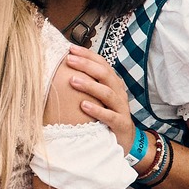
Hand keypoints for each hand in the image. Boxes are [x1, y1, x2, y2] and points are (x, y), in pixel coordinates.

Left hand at [64, 46, 137, 161]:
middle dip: (86, 66)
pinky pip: (110, 116)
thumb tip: (63, 68)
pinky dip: (97, 110)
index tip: (70, 49)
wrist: (125, 139)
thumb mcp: (97, 97)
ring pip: (107, 93)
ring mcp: (121, 108)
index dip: (88, 56)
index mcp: (113, 83)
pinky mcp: (121, 124)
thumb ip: (86, 83)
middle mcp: (118, 93)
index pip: (102, 64)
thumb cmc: (106, 114)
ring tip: (72, 80)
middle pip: (105, 75)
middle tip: (69, 60)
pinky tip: (83, 106)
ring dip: (89, 85)